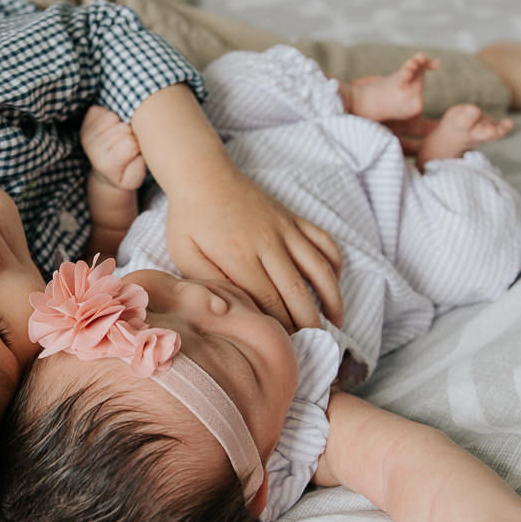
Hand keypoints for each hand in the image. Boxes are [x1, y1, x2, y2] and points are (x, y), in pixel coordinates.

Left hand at [80, 105, 146, 191]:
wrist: (107, 172)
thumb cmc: (126, 172)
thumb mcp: (137, 176)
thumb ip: (140, 162)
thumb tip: (138, 139)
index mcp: (106, 164)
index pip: (131, 143)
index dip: (137, 145)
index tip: (134, 152)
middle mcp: (92, 150)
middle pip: (122, 127)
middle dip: (130, 133)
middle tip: (126, 144)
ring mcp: (86, 135)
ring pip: (111, 116)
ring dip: (119, 123)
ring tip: (119, 136)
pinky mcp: (84, 124)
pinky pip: (99, 109)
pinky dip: (108, 115)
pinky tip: (110, 128)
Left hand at [164, 164, 343, 329]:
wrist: (204, 174)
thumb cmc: (190, 219)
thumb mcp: (184, 255)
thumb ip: (206, 284)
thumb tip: (227, 311)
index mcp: (239, 256)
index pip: (269, 302)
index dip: (281, 328)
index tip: (284, 346)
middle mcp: (269, 243)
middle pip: (298, 291)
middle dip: (310, 323)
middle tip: (316, 346)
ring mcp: (285, 229)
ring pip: (319, 268)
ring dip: (332, 298)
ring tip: (336, 323)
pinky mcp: (294, 218)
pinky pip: (324, 241)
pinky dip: (334, 263)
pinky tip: (334, 284)